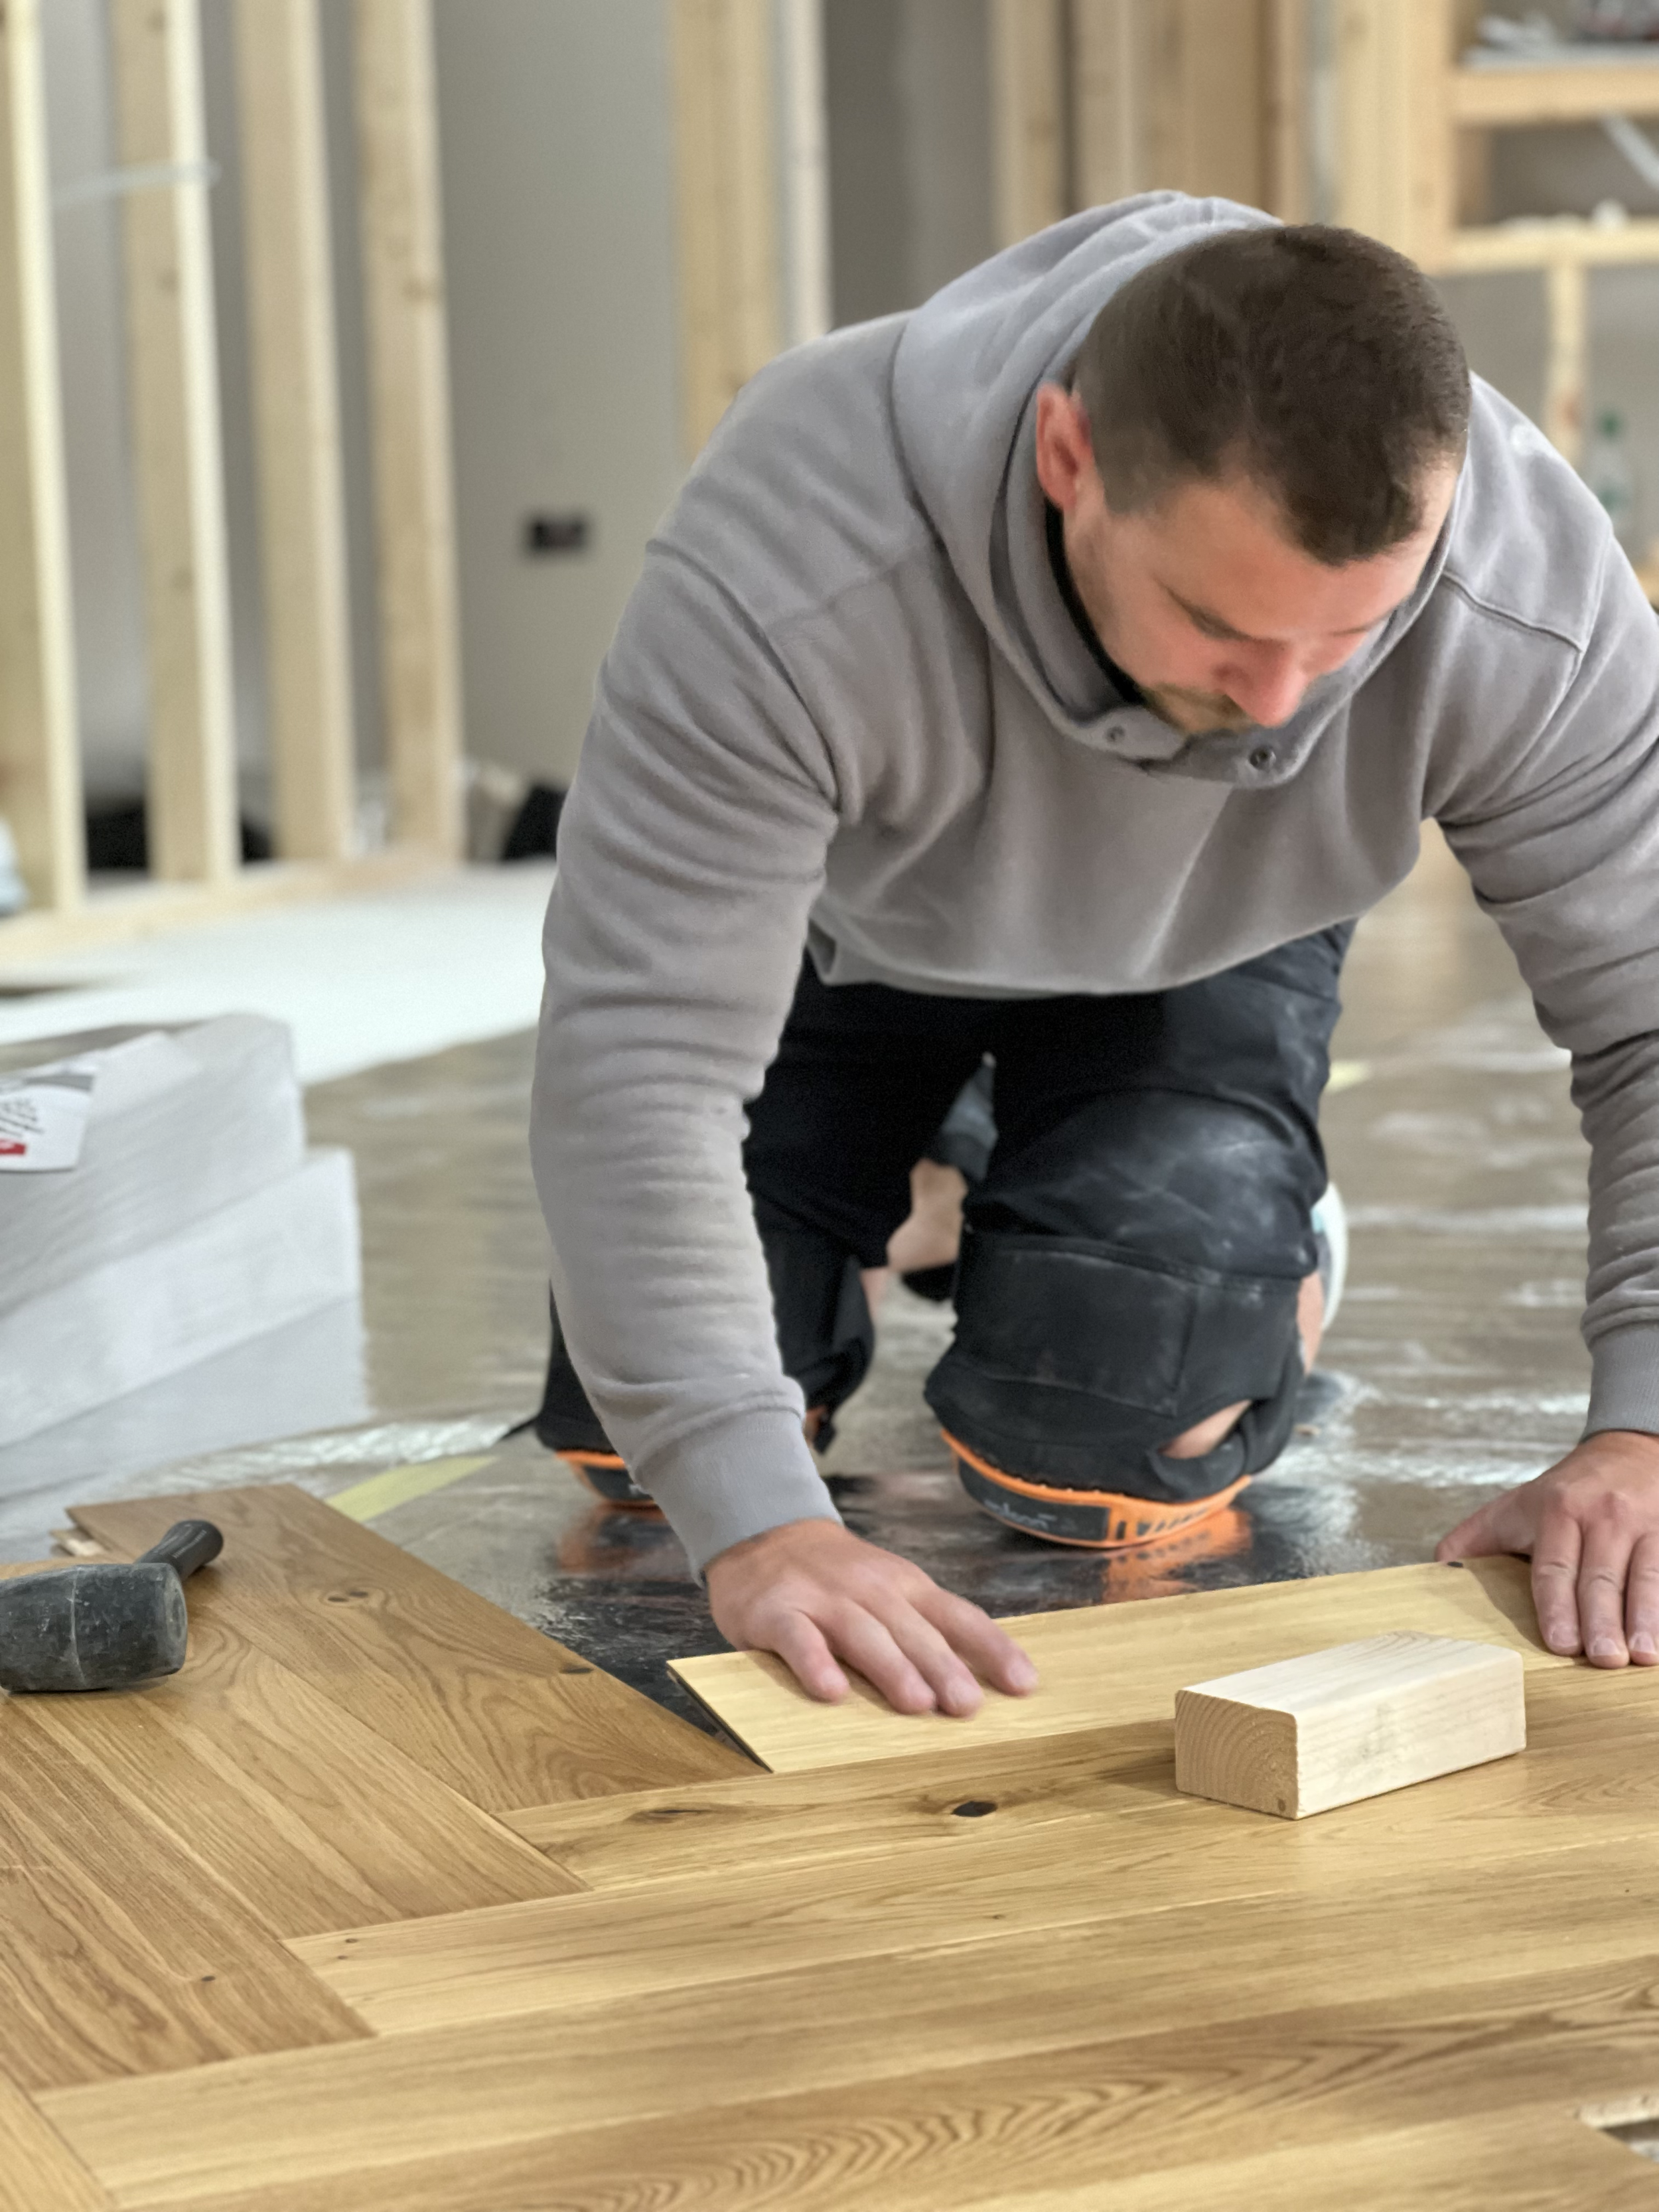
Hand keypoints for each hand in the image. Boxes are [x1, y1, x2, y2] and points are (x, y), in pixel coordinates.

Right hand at [705, 1518, 1037, 1715]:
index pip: (958, 1616)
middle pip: (913, 1630)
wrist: (766, 1534)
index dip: (992, 1648)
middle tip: (967, 1705)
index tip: (1023, 1684)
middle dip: (943, 1666)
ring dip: (891, 1667)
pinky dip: (815, 1663)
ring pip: (862, 1633)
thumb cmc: (838, 1579)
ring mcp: (823, 1598)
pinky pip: (798, 1638)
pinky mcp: (777, 1611)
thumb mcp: (891, 1591)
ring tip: (916, 1703)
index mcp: (907, 1587)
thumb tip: (981, 1686)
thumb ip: (928, 1630)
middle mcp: (871, 1590)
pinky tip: (830, 1691)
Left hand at [1436, 1429, 1658, 1666]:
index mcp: (1557, 1512)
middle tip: (1603, 1659)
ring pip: (1646, 1576)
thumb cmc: (1566, 1492)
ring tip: (1642, 1656)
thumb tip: (1435, 1570)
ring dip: (1645, 1619)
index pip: (1554, 1567)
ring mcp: (1644, 1524)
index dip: (1557, 1607)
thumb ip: (1474, 1539)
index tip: (1560, 1643)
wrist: (1628, 1451)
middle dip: (1602, 1621)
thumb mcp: (1514, 1506)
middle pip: (1600, 1577)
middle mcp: (1603, 1517)